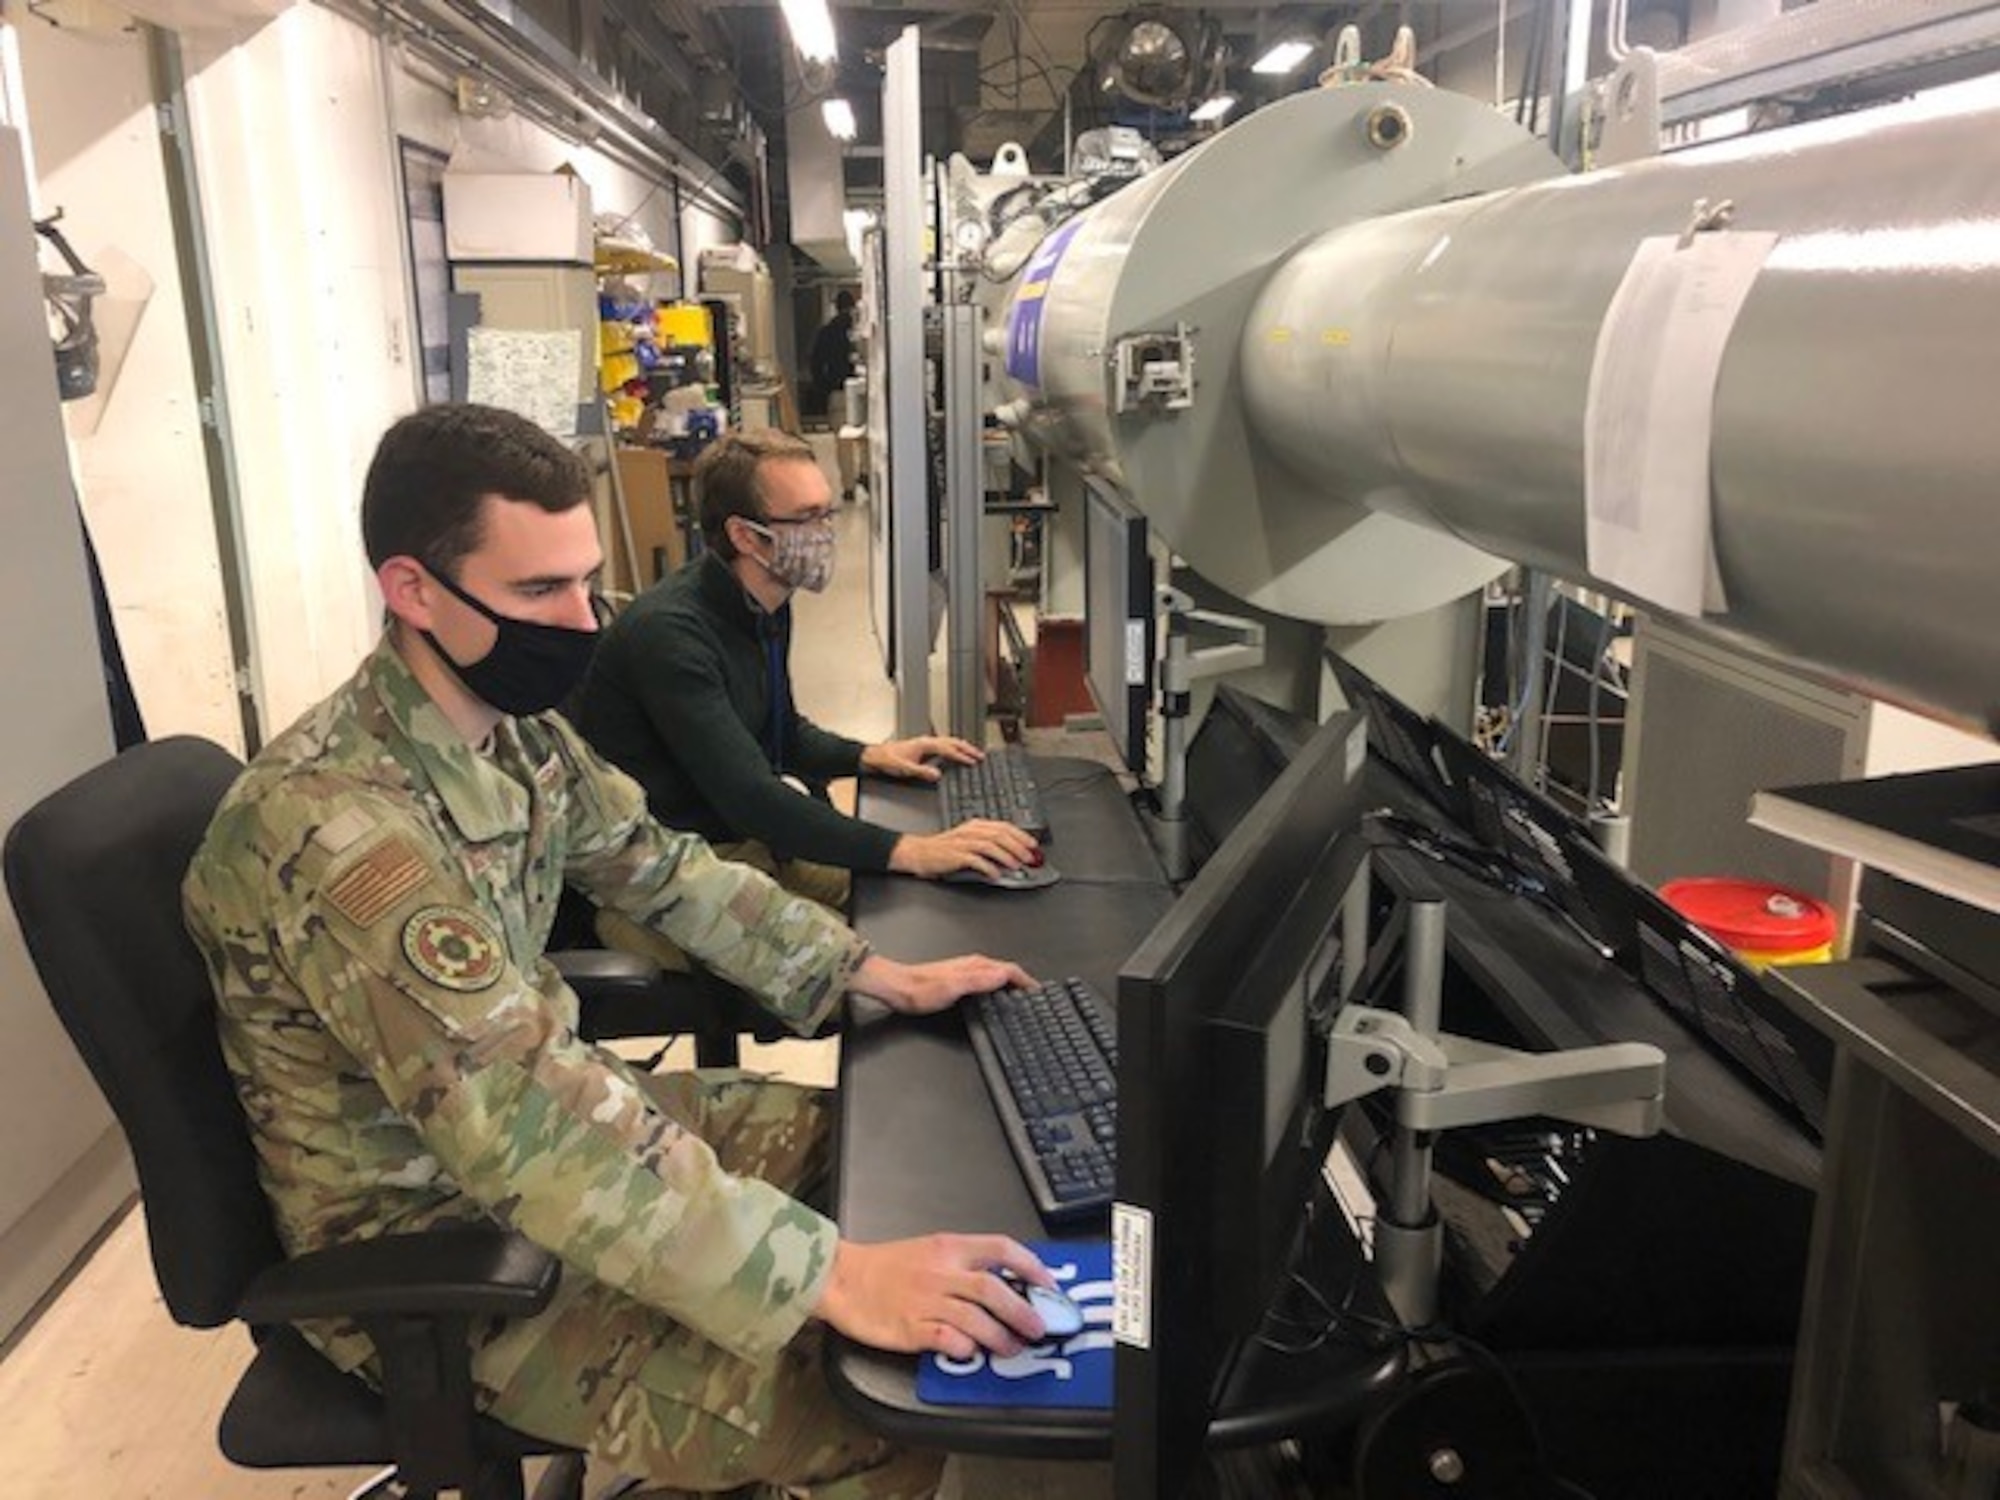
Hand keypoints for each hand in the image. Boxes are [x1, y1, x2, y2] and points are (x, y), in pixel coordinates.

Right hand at [814, 1234, 1056, 1358]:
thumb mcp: (929, 1249)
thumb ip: (964, 1262)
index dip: (1030, 1266)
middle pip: (993, 1290)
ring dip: (999, 1337)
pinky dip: (963, 1347)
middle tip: (1038, 1328)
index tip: (1047, 1284)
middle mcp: (941, 1272)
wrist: (841, 1277)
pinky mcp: (909, 1328)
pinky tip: (969, 1352)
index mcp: (948, 1247)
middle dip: (1022, 1311)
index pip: (1001, 1249)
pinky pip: (945, 1338)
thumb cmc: (884, 1266)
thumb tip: (1004, 1282)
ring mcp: (926, 1301)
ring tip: (1011, 1348)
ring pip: (975, 1318)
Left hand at [852, 953, 1033, 1015]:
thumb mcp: (953, 987)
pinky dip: (997, 987)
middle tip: (1033, 995)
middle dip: (1022, 981)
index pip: (1009, 970)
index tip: (1037, 991)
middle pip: (1005, 971)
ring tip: (1019, 995)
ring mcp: (965, 972)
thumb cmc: (919, 989)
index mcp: (975, 966)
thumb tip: (1004, 974)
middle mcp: (972, 966)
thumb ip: (979, 980)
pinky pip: (986, 981)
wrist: (897, 988)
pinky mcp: (958, 980)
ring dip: (1010, 983)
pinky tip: (993, 996)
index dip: (1026, 980)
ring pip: (996, 975)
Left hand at [861, 734, 982, 782]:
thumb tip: (937, 775)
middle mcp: (925, 741)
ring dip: (961, 747)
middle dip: (966, 748)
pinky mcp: (921, 747)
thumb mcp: (904, 769)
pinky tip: (953, 754)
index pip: (948, 749)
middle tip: (980, 755)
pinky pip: (942, 745)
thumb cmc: (886, 760)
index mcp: (924, 744)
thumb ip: (921, 772)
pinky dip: (952, 748)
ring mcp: (923, 743)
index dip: (961, 755)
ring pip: (948, 741)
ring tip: (972, 753)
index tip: (972, 761)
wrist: (873, 756)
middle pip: (951, 742)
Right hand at [888, 819, 1040, 878]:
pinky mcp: (956, 855)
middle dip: (1018, 846)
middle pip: (1000, 835)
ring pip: (991, 845)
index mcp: (976, 825)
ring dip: (1006, 856)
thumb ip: (988, 843)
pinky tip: (996, 874)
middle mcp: (971, 831)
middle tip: (1029, 857)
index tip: (1033, 845)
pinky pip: (976, 860)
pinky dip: (988, 867)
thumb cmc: (944, 849)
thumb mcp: (968, 840)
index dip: (1021, 835)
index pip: (1004, 826)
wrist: (919, 853)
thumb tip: (1011, 852)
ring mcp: (963, 842)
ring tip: (1016, 866)